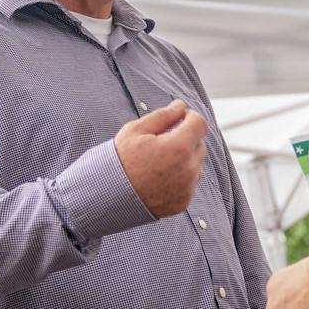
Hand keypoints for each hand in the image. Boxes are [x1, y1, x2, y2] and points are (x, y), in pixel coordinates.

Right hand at [114, 99, 207, 217]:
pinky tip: (159, 179)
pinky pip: (189, 184)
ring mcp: (187, 188)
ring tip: (158, 162)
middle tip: (162, 142)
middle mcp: (189, 169)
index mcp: (178, 147)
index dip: (190, 116)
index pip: (200, 123)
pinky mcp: (184, 202)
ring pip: (196, 165)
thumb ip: (163, 115)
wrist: (109, 197)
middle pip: (199, 144)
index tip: (180, 118)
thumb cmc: (120, 160)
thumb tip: (181, 106)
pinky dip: (179, 178)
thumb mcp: (136, 130)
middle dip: (185, 138)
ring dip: (184, 159)